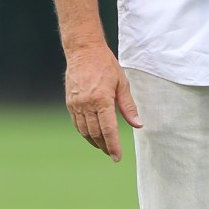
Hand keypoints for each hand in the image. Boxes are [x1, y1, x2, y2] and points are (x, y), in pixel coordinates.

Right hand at [64, 42, 142, 161]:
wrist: (83, 51)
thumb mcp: (122, 83)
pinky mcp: (70, 102)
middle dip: (105, 146)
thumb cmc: (106, 65)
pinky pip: (77, 123)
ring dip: (94, 141)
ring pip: (84, 131)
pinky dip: (84, 132)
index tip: (117, 157)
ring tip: (104, 147)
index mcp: (102, 100)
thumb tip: (138, 124)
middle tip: (112, 154)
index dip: (114, 146)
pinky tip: (92, 135)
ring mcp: (76, 104)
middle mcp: (87, 104)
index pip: (108, 130)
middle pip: (96, 133)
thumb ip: (129, 107)